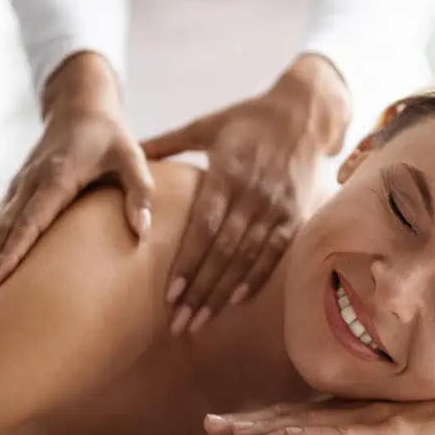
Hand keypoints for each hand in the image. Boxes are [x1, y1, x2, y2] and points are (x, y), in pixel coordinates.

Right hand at [0, 54, 152, 308]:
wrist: (78, 107)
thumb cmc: (109, 136)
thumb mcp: (132, 156)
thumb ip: (139, 192)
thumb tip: (142, 231)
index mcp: (57, 176)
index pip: (32, 219)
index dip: (14, 251)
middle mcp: (30, 183)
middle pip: (4, 232)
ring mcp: (19, 188)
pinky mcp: (16, 194)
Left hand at [141, 56, 349, 335]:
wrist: (305, 112)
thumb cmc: (249, 118)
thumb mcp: (206, 124)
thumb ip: (167, 142)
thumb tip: (130, 149)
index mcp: (228, 172)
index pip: (205, 227)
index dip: (188, 262)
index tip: (171, 293)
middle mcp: (254, 194)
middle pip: (224, 252)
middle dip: (201, 290)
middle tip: (179, 322)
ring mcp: (277, 207)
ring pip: (247, 259)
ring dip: (223, 293)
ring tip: (201, 321)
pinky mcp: (295, 214)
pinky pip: (274, 254)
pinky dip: (256, 279)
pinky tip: (236, 302)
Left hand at [202, 377, 434, 434]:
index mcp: (356, 414)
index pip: (297, 416)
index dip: (259, 421)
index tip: (223, 427)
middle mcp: (356, 412)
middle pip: (291, 416)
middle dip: (248, 423)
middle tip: (206, 426)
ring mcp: (372, 421)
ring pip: (308, 423)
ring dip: (266, 427)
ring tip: (230, 434)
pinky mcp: (392, 434)